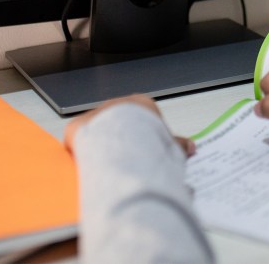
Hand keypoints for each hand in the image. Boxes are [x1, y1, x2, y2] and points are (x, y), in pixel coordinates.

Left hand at [64, 93, 194, 157]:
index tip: (146, 152)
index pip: (144, 118)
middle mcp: (118, 104)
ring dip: (103, 144)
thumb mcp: (168, 144)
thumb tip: (190, 147)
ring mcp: (97, 114)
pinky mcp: (78, 127)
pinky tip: (91, 164)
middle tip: (128, 160)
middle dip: (123, 139)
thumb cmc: (147, 139)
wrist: (120, 139)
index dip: (146, 137)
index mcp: (141, 103)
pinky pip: (80, 140)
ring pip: (100, 130)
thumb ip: (178, 145)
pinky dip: (84, 151)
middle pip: (121, 122)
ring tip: (110, 164)